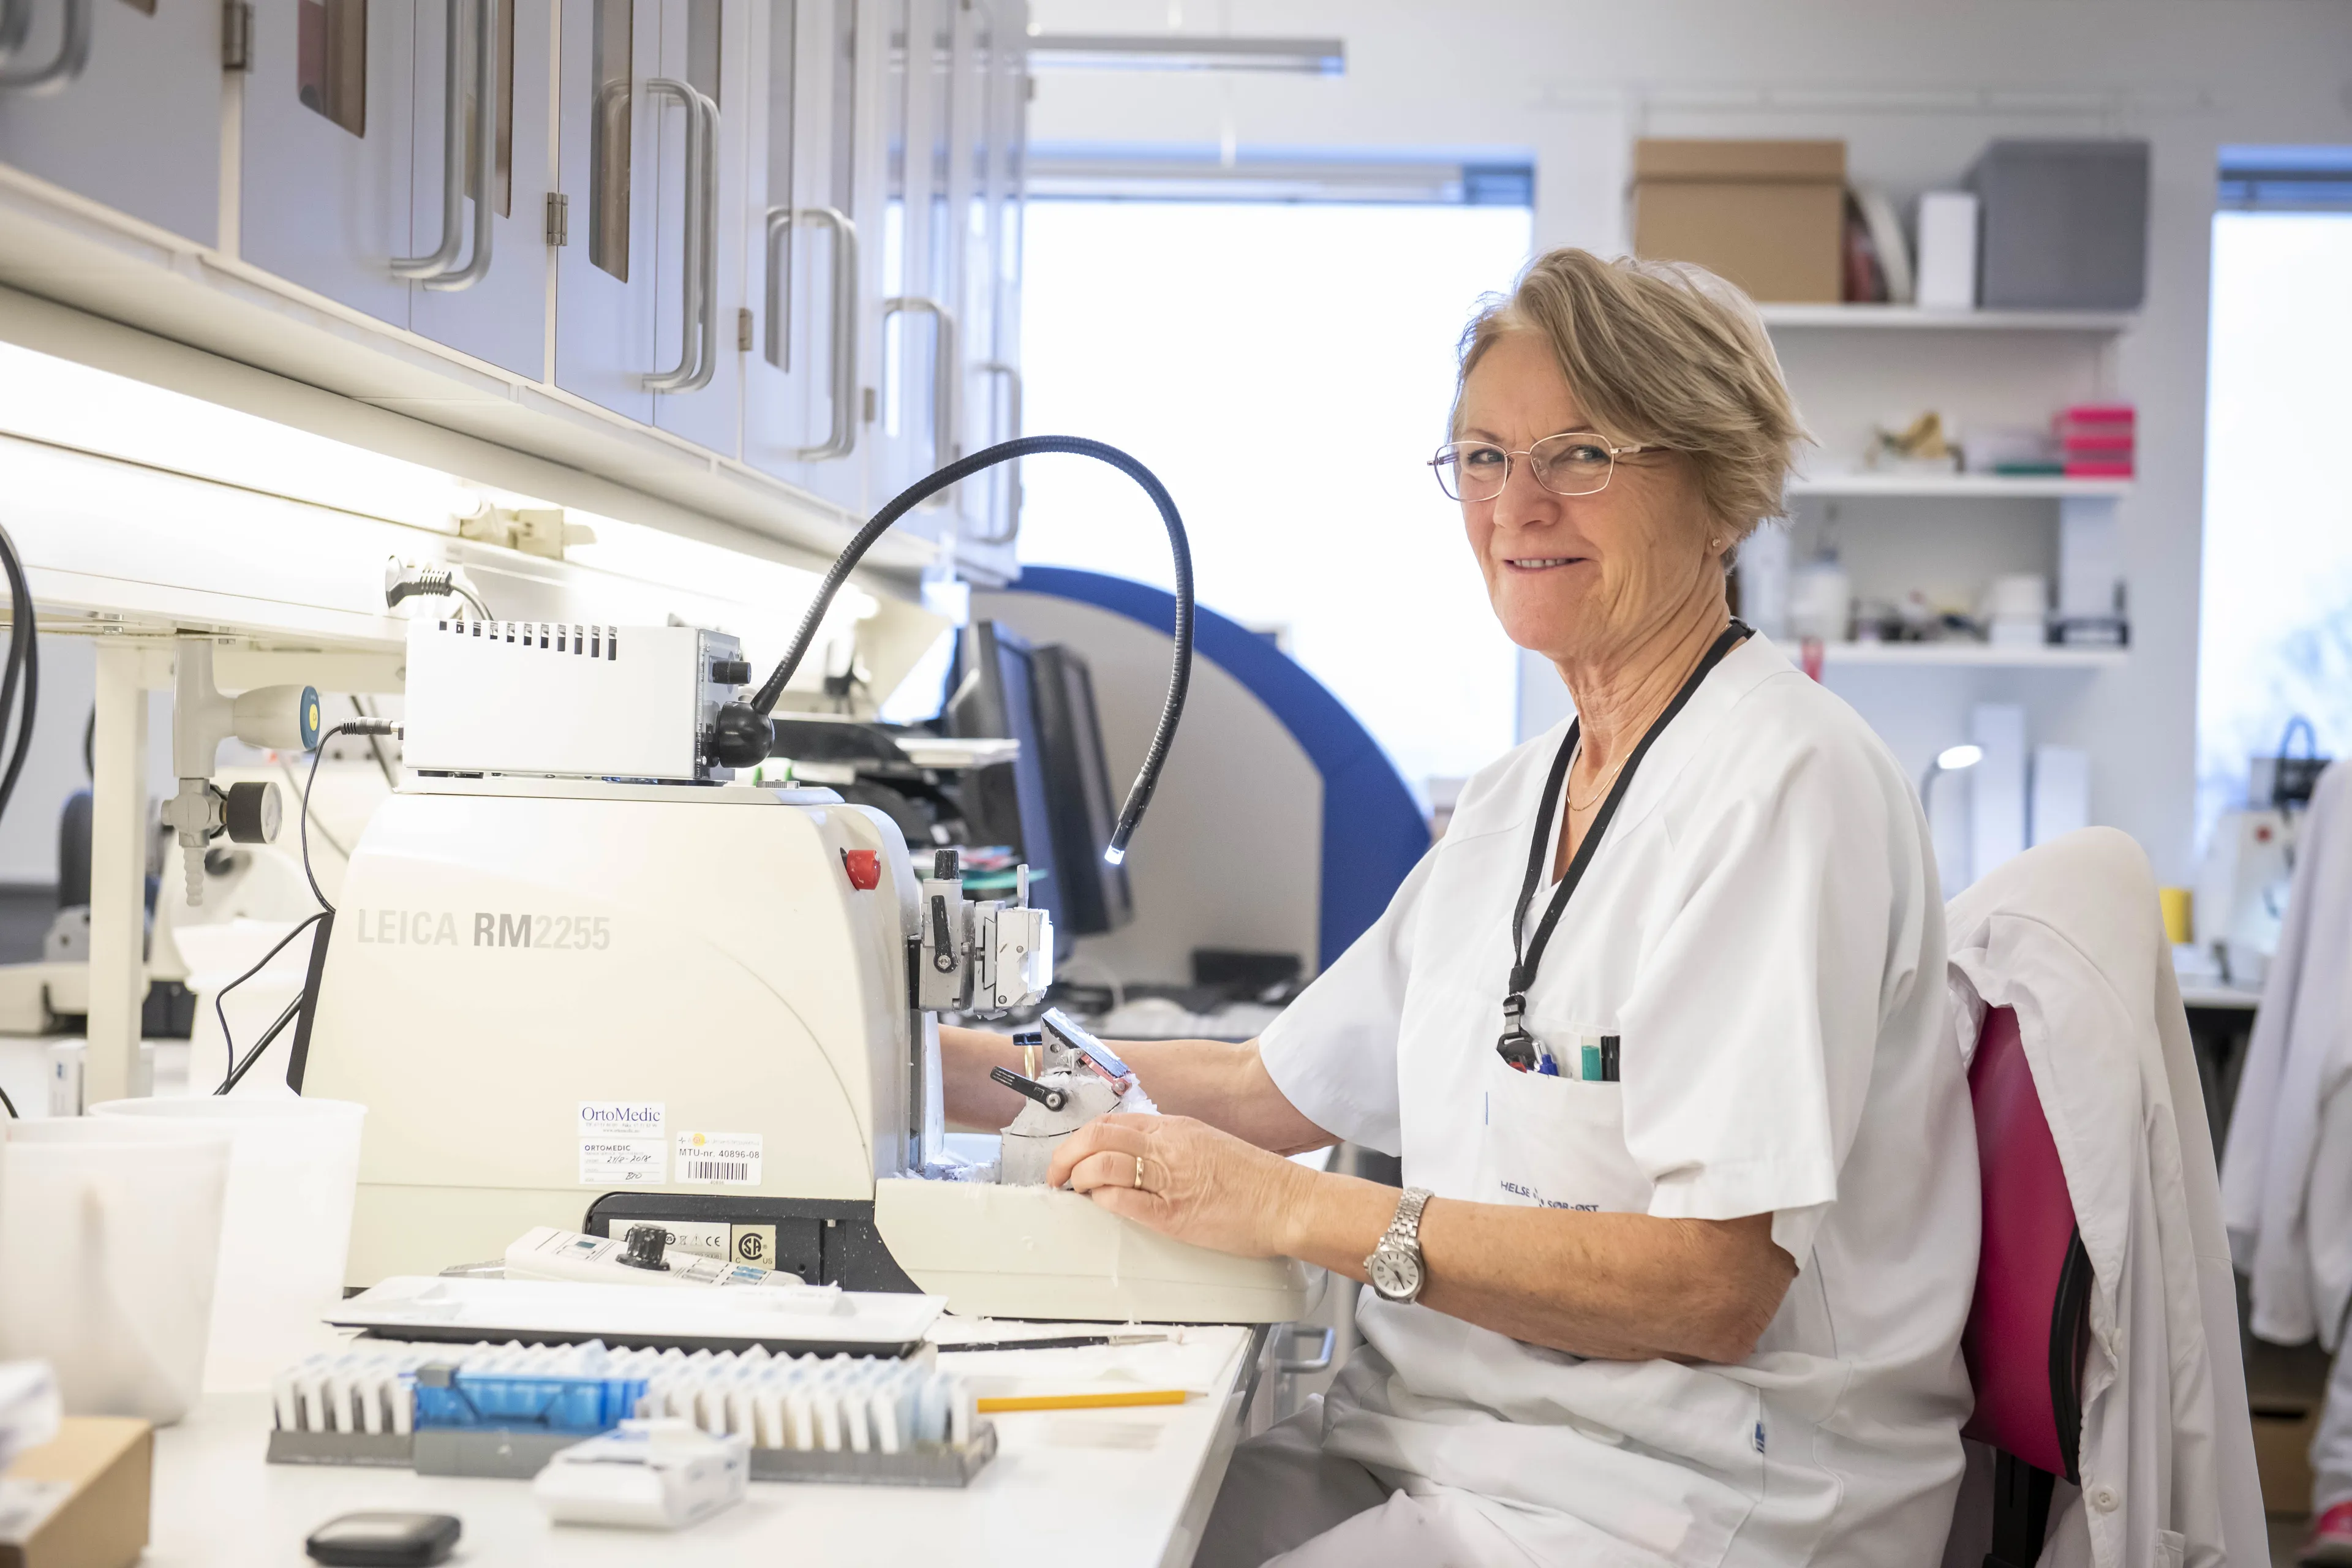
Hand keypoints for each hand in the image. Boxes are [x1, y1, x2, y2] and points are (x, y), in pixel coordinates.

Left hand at [1045, 1113, 1313, 1258]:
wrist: (1289, 1202)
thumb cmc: (1255, 1181)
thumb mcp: (1208, 1146)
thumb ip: (1172, 1148)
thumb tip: (1136, 1157)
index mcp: (1176, 1129)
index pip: (1112, 1122)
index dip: (1081, 1138)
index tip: (1071, 1155)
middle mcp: (1169, 1147)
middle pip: (1097, 1137)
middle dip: (1065, 1155)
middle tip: (1056, 1175)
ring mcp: (1170, 1179)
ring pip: (1102, 1164)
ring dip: (1078, 1178)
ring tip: (1074, 1191)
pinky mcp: (1174, 1215)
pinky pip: (1123, 1201)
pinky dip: (1102, 1201)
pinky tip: (1099, 1205)